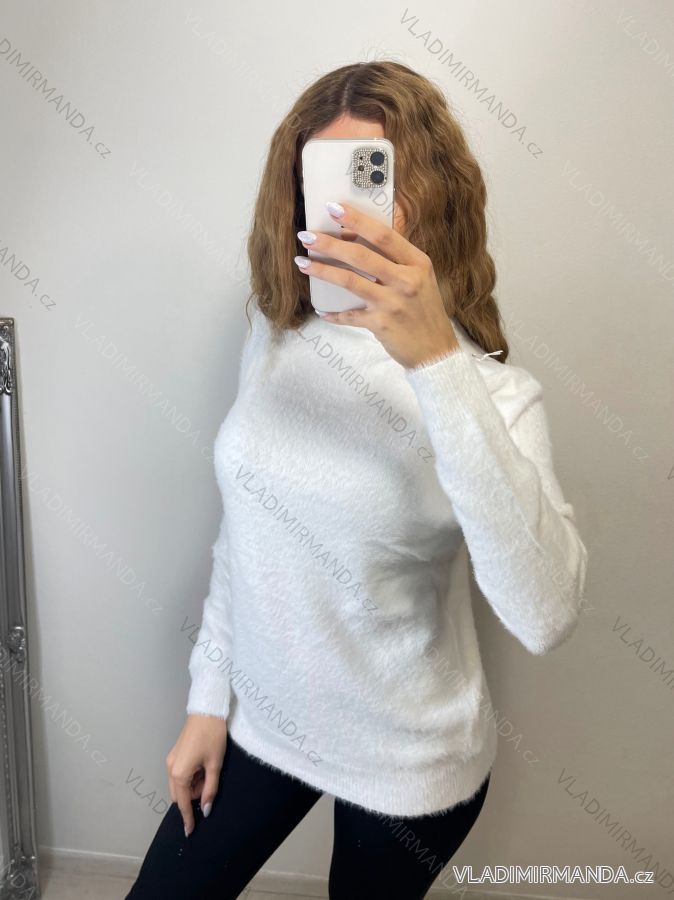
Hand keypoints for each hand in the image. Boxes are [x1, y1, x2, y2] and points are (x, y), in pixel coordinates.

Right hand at [166, 713, 227, 836]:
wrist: (206, 711)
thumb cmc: (212, 738)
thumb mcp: (215, 765)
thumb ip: (210, 789)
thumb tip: (206, 810)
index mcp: (179, 774)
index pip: (183, 803)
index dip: (187, 818)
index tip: (190, 832)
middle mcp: (171, 769)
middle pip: (179, 795)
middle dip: (193, 797)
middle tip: (210, 785)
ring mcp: (171, 761)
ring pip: (180, 785)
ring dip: (193, 786)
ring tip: (209, 771)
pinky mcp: (175, 755)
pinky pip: (180, 774)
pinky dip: (191, 777)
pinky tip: (203, 767)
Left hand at [294, 201, 459, 368]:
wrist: (436, 351)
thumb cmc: (425, 311)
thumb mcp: (420, 278)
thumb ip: (395, 260)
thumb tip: (355, 239)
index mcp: (417, 263)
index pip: (383, 235)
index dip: (356, 220)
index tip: (334, 208)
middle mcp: (406, 280)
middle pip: (361, 255)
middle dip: (329, 243)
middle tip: (307, 235)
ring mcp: (393, 303)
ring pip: (349, 281)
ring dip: (322, 271)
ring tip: (302, 262)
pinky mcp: (381, 324)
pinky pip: (349, 315)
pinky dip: (333, 314)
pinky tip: (322, 311)